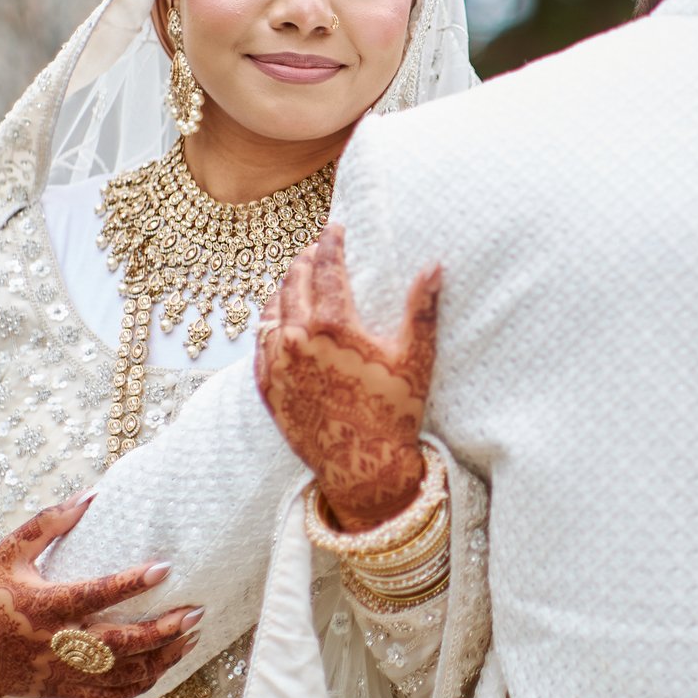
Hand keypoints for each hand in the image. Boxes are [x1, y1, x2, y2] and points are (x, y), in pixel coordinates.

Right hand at [0, 495, 201, 697]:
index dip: (130, 583)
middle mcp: (56, 643)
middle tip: (196, 613)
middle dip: (162, 630)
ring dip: (162, 659)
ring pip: (122, 674)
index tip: (165, 568)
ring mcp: (61, 671)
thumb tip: (91, 495)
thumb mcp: (9, 552)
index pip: (94, 594)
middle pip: (118, 643)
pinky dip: (142, 685)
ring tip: (191, 639)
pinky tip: (165, 667)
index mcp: (44, 606)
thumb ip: (48, 523)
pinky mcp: (64, 690)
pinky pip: (110, 696)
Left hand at [255, 224, 441, 528]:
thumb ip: (422, 308)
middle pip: (295, 280)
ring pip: (273, 307)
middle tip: (318, 248)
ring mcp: (278, 363)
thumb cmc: (394, 414)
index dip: (331, 242)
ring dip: (286, 286)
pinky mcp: (268, 385)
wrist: (362, 469)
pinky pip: (261, 340)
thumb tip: (435, 264)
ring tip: (299, 276)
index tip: (335, 228)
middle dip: (307, 259)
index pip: (328, 267)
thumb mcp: (416, 359)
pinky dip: (271, 320)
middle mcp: (298, 339)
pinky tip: (281, 317)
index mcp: (334, 326)